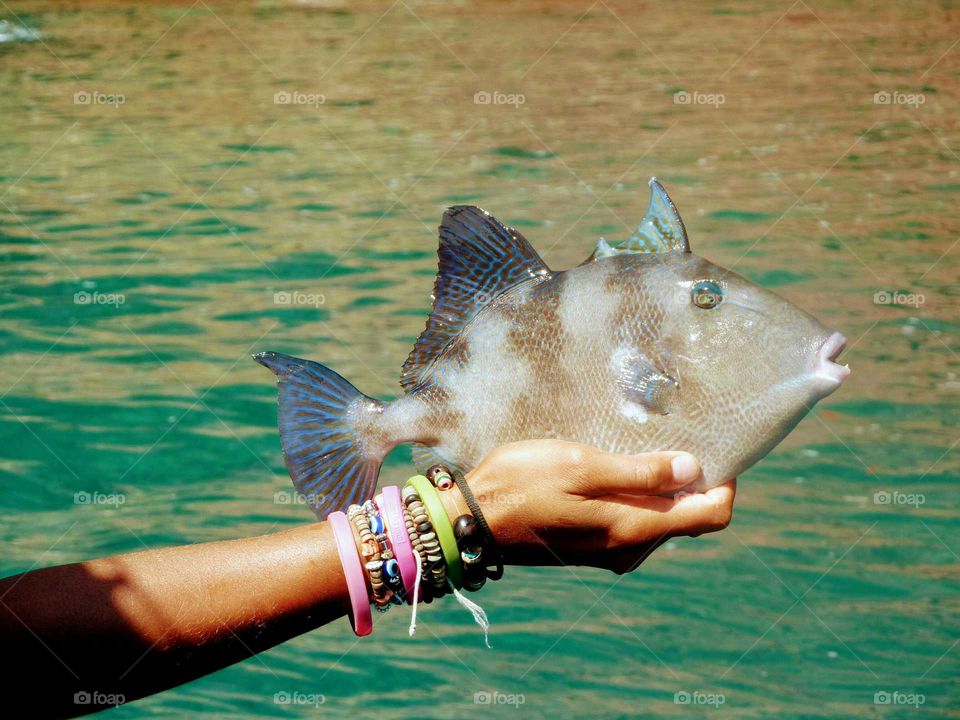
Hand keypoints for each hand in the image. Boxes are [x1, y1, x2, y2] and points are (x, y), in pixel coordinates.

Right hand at [464, 440, 735, 573]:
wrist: (473, 520)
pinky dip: (638, 499)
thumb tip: (694, 469)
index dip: (724, 483)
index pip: (710, 516)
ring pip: (661, 521)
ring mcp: (612, 553)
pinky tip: (613, 470)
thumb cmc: (523, 484)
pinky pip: (635, 525)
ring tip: (637, 448)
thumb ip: (640, 473)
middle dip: (693, 481)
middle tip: (673, 437)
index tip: (715, 448)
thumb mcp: (581, 465)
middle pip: (689, 518)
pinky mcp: (594, 549)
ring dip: (662, 489)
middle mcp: (630, 549)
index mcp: (634, 529)